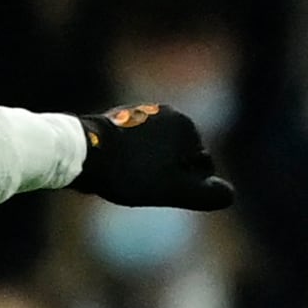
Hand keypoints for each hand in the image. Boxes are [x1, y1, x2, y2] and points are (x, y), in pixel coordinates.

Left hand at [71, 104, 235, 209]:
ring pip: (155, 155)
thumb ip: (207, 194)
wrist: (78, 153)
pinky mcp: (116, 120)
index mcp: (184, 124)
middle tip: (138, 179)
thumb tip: (229, 195)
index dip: (182, 184)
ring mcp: (138, 113)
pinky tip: (112, 166)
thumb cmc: (129, 172)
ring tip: (123, 173)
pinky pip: (134, 148)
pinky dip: (128, 160)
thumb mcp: (174, 190)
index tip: (155, 180)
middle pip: (177, 159)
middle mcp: (164, 112)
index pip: (201, 167)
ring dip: (145, 169)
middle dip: (162, 175)